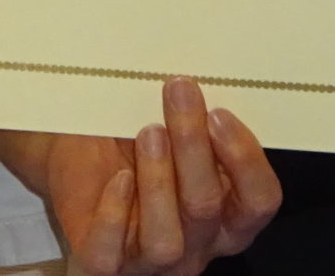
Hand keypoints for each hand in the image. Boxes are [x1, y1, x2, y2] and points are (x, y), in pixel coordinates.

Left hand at [0, 79, 279, 274]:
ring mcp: (150, 260)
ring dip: (159, 181)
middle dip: (194, 146)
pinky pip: (108, 253)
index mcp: (227, 213)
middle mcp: (197, 244)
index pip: (259, 201)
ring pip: (166, 240)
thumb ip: (198, 117)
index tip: (219, 112)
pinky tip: (118, 177)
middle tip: (178, 93)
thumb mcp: (174, 127)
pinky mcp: (104, 264)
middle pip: (208, 208)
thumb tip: (203, 77)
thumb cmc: (132, 141)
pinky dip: (114, 214)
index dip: (245, 159)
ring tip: (148, 131)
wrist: (74, 159)